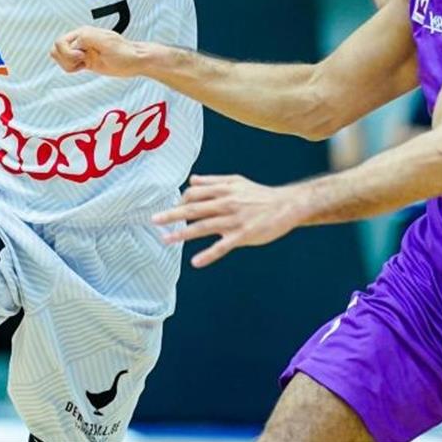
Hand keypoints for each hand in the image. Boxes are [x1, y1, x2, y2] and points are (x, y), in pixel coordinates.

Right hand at [50, 25, 146, 75]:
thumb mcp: (107, 43)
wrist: (135, 61)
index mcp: (84, 32)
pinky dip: (71, 68)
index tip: (83, 57)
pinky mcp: (84, 60)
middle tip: (82, 61)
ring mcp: (82, 50)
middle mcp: (81, 39)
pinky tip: (84, 67)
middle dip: (66, 59)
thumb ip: (88, 38)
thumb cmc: (125, 53)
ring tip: (83, 65)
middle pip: (57, 49)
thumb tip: (75, 41)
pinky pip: (67, 63)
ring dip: (67, 64)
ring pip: (59, 56)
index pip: (60, 42)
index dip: (69, 53)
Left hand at [152, 174, 302, 267]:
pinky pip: (222, 246)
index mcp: (223, 189)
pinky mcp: (243, 235)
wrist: (286, 205)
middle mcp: (226, 203)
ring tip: (166, 240)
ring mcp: (234, 220)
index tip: (173, 210)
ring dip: (183, 234)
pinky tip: (195, 262)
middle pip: (194, 208)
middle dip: (172, 214)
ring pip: (203, 227)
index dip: (180, 201)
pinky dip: (209, 254)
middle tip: (154, 220)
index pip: (194, 193)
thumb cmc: (259, 194)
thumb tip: (192, 179)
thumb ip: (213, 181)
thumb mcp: (236, 182)